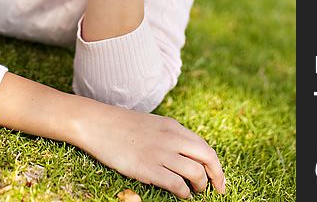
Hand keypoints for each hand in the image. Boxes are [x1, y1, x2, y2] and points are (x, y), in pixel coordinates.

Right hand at [75, 102, 225, 198]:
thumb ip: (171, 137)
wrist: (98, 123)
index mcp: (173, 126)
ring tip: (195, 192)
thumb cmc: (122, 126)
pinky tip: (180, 194)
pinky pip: (176, 184)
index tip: (218, 178)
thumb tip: (187, 154)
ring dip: (200, 186)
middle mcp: (171, 138)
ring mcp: (160, 153)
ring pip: (195, 172)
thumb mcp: (153, 125)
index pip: (204, 146)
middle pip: (207, 157)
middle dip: (217, 176)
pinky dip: (183, 192)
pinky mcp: (147, 168)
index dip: (216, 165)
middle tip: (217, 190)